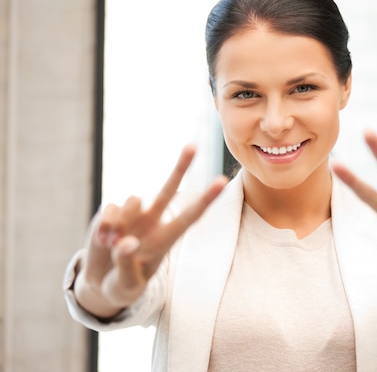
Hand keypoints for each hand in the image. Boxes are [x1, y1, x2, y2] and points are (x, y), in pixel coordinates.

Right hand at [74, 144, 227, 317]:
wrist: (100, 282)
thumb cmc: (122, 284)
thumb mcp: (128, 283)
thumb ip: (128, 263)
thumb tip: (126, 242)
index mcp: (166, 239)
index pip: (190, 216)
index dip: (206, 199)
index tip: (223, 181)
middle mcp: (153, 221)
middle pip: (169, 189)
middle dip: (181, 167)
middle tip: (193, 145)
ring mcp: (132, 215)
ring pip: (134, 199)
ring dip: (121, 224)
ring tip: (113, 246)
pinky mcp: (111, 213)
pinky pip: (110, 208)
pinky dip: (104, 225)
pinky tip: (103, 240)